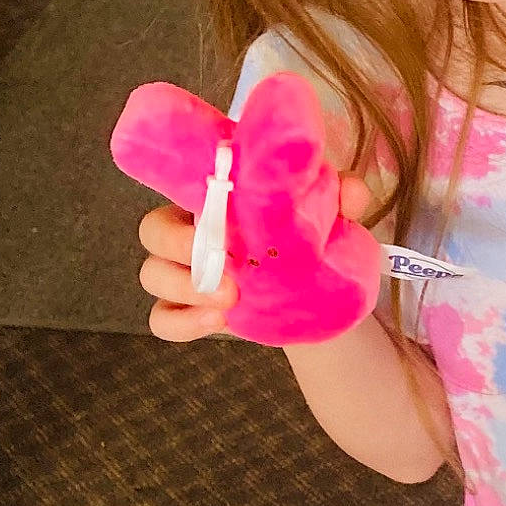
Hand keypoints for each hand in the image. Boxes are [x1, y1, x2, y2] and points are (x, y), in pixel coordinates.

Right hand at [137, 171, 373, 342]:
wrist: (316, 292)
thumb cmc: (307, 237)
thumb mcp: (328, 214)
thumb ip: (340, 198)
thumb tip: (352, 191)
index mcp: (216, 196)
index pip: (180, 181)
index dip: (186, 189)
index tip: (217, 205)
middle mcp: (190, 230)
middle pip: (153, 229)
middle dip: (177, 244)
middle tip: (223, 263)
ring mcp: (184, 273)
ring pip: (153, 273)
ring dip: (183, 286)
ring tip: (228, 299)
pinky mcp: (188, 310)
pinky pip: (162, 318)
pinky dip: (180, 322)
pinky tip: (214, 323)